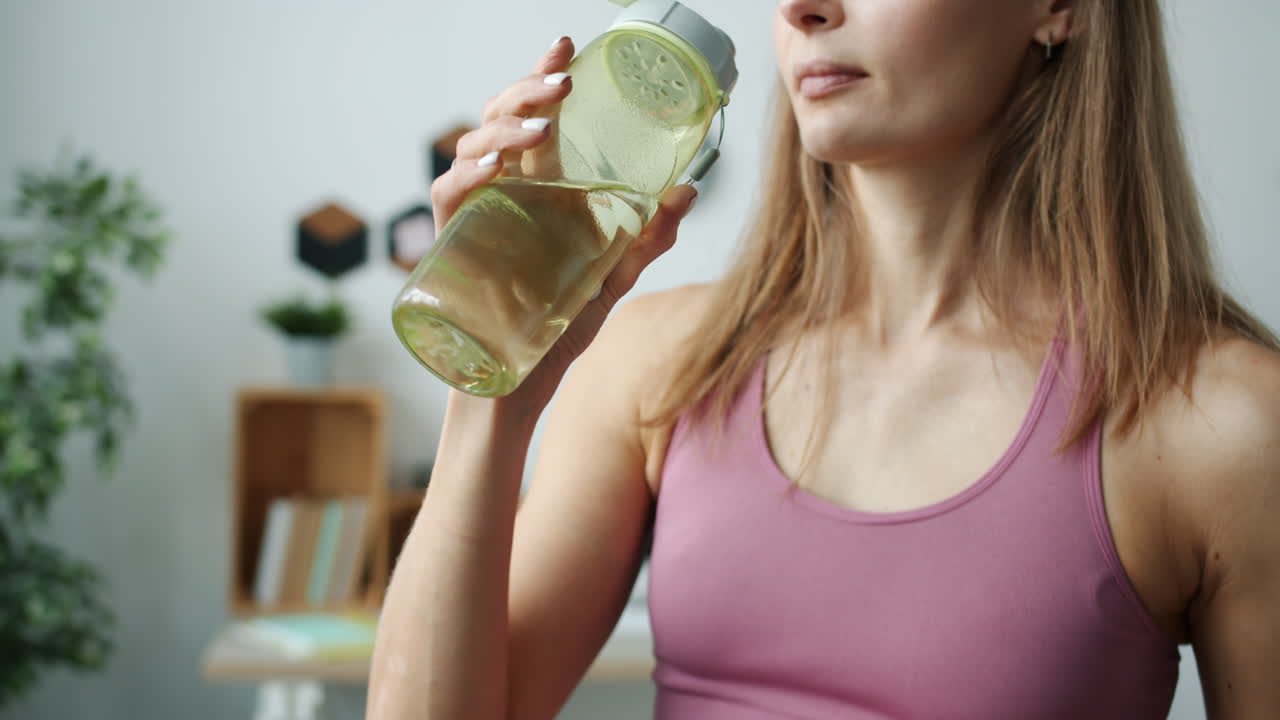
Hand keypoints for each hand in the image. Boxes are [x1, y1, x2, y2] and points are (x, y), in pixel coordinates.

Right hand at [431, 37, 698, 422]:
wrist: (515, 395)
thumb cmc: (554, 336)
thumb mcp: (609, 282)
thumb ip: (644, 239)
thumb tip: (689, 192)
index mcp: (534, 195)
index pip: (533, 123)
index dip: (541, 80)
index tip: (565, 47)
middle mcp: (499, 199)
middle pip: (498, 124)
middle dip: (524, 93)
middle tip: (559, 80)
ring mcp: (473, 221)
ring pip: (470, 150)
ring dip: (503, 131)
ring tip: (541, 131)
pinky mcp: (452, 250)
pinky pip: (448, 198)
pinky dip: (468, 176)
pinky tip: (495, 168)